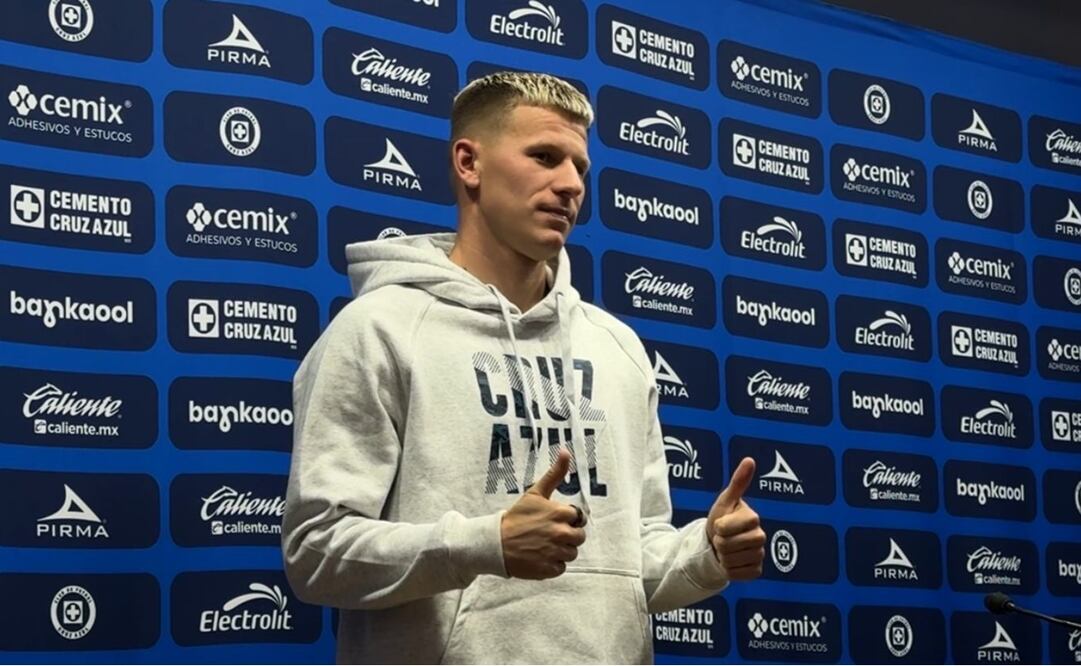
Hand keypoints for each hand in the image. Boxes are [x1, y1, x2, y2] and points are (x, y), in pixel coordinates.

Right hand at [500, 448, 586, 579]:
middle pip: (579, 537)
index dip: (568, 519)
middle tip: (548, 534)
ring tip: (542, 545)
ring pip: (571, 553)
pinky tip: (539, 556)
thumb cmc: (516, 517)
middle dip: (567, 536)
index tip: (553, 520)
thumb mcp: (535, 493)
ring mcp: (555, 552)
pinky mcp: (549, 569)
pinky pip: (561, 568)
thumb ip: (555, 474)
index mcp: (561, 513)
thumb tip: (566, 451)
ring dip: (560, 551)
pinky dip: (552, 564)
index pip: (579, 518)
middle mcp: (561, 533)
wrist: (495, 543)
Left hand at [706, 457, 764, 580]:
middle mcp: (761, 537)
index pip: (731, 527)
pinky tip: (731, 562)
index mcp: (753, 519)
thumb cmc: (721, 519)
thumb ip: (738, 482)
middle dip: (720, 542)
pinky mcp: (756, 572)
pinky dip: (729, 570)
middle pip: (730, 545)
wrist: (717, 543)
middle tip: (722, 538)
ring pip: (732, 560)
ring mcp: (760, 555)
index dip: (720, 526)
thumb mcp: (725, 500)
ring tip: (725, 549)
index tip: (720, 523)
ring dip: (723, 557)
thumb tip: (750, 460)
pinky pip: (738, 574)